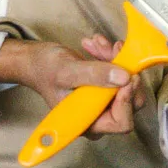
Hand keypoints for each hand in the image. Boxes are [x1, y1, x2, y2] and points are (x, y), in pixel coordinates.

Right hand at [0, 34, 137, 136]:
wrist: (36, 62)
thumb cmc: (45, 70)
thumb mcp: (67, 71)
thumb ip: (94, 75)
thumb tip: (124, 78)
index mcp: (88, 122)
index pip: (121, 122)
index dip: (127, 101)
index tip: (126, 77)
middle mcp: (99, 117)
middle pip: (131, 102)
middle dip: (124, 73)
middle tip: (114, 50)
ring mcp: (104, 103)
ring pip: (129, 85)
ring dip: (118, 61)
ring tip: (100, 44)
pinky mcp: (107, 89)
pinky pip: (123, 75)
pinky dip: (114, 58)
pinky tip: (99, 46)